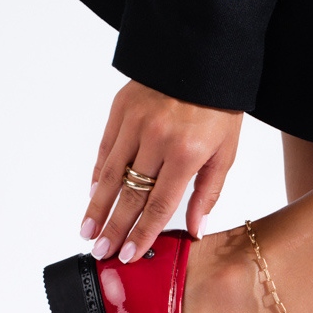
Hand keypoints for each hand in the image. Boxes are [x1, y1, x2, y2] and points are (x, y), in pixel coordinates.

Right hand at [79, 80, 242, 262]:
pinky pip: (106, 148)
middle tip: (100, 251)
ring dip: (97, 206)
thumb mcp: (225, 153)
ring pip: (111, 174)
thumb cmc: (219, 109)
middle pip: (130, 195)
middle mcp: (156, 140)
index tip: (129, 255)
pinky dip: (98, 173)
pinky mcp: (121, 109)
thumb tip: (195, 230)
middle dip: (114, 227)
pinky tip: (93, 195)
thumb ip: (208, 193)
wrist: (203, 57)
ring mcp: (135, 123)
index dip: (142, 234)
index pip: (159, 205)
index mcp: (186, 154)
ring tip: (87, 230)